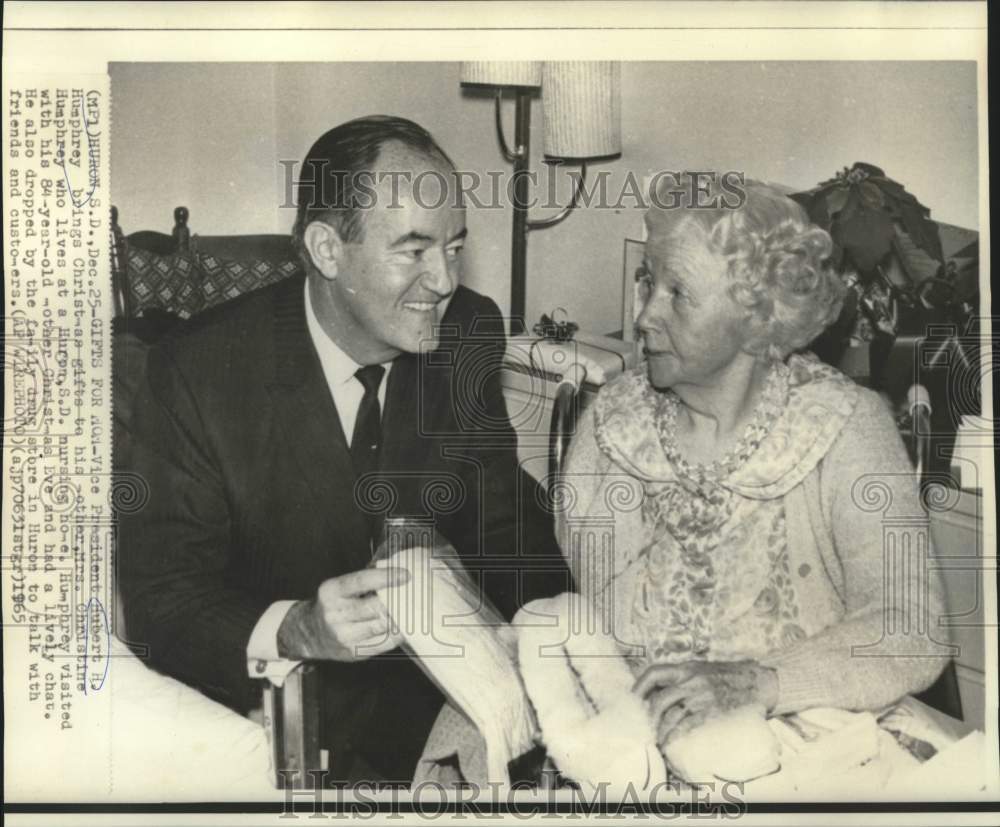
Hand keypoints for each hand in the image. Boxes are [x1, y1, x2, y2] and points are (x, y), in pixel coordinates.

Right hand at [277, 567, 409, 660]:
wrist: (307, 633)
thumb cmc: (331, 604)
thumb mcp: (339, 586)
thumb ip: (364, 579)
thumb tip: (394, 572)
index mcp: (331, 592)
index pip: (361, 581)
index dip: (386, 577)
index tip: (406, 575)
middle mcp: (335, 614)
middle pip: (375, 606)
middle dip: (397, 600)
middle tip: (414, 594)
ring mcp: (343, 636)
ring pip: (381, 626)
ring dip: (399, 618)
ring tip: (412, 610)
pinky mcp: (352, 652)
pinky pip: (382, 643)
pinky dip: (396, 634)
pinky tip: (403, 627)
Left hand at [633, 660, 778, 747]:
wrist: (757, 682)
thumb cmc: (729, 676)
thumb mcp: (702, 668)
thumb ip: (683, 676)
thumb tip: (662, 689)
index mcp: (686, 667)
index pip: (654, 672)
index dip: (640, 686)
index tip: (634, 698)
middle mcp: (690, 680)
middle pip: (660, 699)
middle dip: (650, 717)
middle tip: (647, 727)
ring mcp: (701, 695)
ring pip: (671, 714)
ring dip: (661, 730)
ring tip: (659, 740)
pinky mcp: (712, 710)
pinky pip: (687, 725)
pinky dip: (676, 735)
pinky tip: (672, 741)